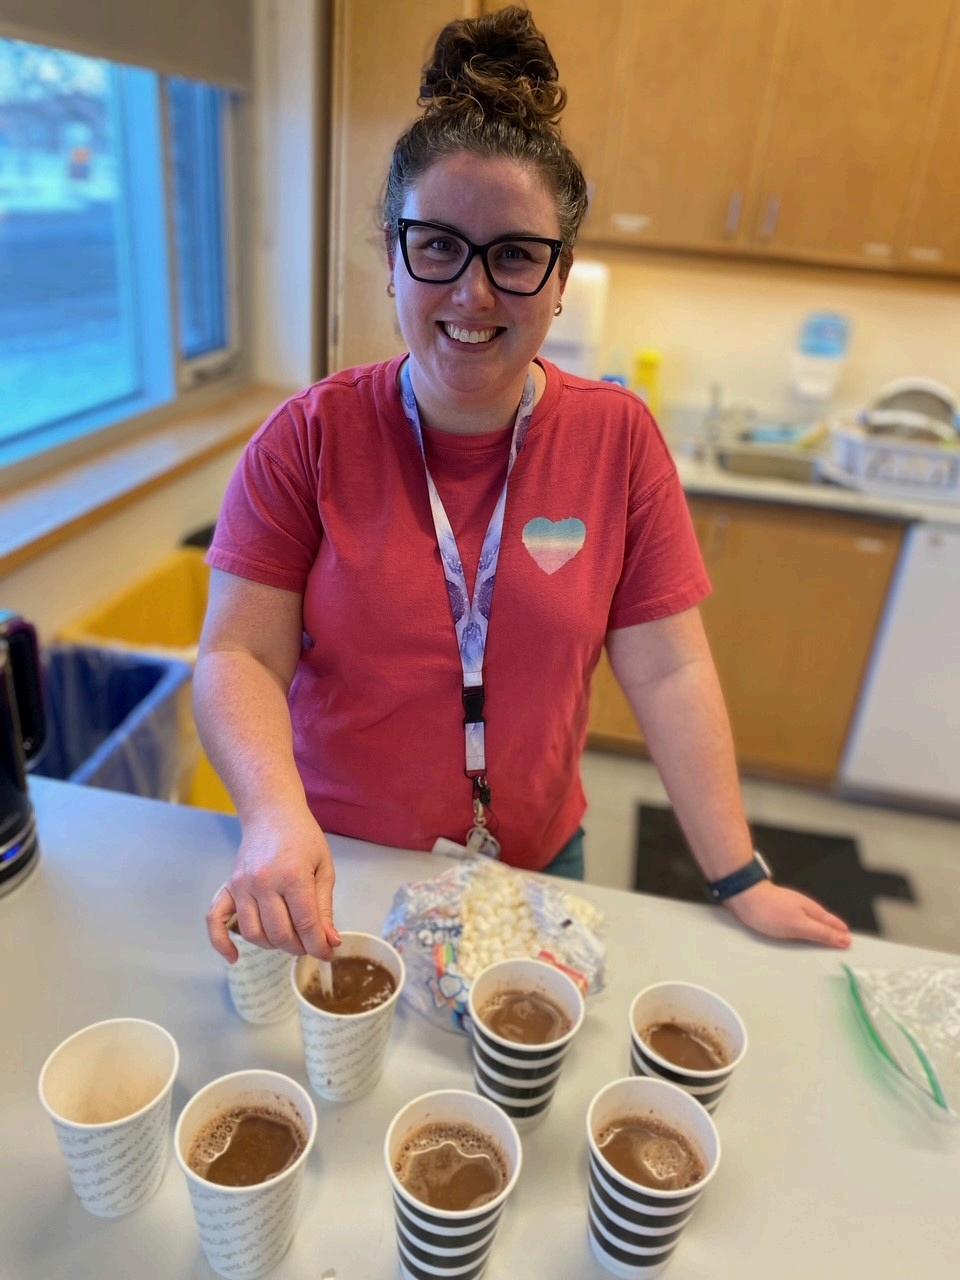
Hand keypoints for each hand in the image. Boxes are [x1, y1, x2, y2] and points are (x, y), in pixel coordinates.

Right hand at [207, 806, 340, 962]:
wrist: (272, 813)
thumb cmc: (303, 838)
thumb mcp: (324, 868)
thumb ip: (324, 907)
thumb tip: (330, 942)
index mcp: (293, 876)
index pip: (306, 925)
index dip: (319, 946)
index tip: (327, 953)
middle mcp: (264, 883)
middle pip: (280, 934)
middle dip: (299, 947)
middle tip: (310, 943)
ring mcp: (242, 886)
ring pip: (253, 934)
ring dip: (273, 945)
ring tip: (288, 938)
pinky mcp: (228, 887)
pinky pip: (216, 921)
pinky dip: (221, 943)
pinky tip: (234, 957)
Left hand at [724, 880, 850, 947]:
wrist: (744, 896)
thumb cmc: (768, 909)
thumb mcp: (800, 926)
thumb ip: (822, 933)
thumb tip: (844, 939)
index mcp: (813, 911)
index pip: (835, 925)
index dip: (843, 936)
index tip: (851, 946)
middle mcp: (804, 908)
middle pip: (825, 923)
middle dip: (834, 934)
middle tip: (843, 945)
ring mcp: (792, 909)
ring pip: (811, 922)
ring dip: (819, 932)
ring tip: (826, 942)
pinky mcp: (780, 912)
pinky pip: (798, 923)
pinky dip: (804, 931)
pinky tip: (800, 936)